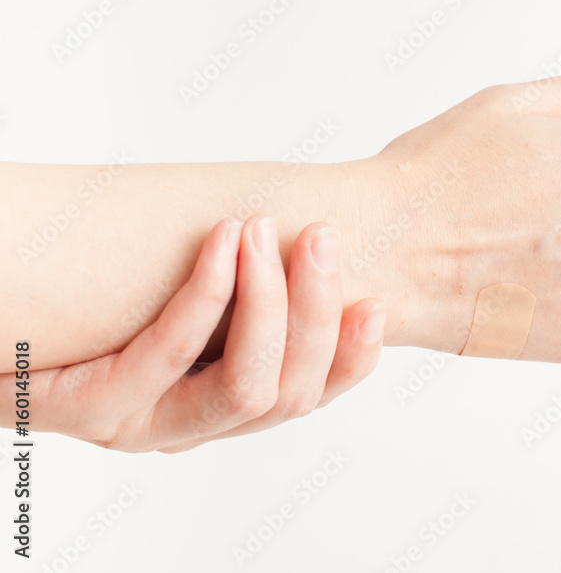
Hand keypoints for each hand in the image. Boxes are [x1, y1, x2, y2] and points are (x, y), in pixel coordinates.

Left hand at [1, 216, 386, 452]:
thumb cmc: (88, 304)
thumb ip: (239, 286)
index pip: (311, 396)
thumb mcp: (179, 293)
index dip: (354, 358)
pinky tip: (220, 241)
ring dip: (272, 303)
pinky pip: (171, 358)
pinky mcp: (90, 410)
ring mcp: (139, 425)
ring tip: (264, 229)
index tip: (376, 300)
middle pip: (291, 394)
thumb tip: (303, 232)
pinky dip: (209, 296)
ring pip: (248, 390)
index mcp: (218, 402)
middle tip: (321, 236)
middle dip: (319, 311)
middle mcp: (188, 426)